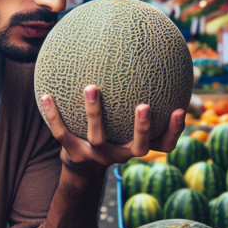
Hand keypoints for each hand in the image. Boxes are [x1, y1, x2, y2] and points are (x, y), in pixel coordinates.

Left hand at [41, 85, 185, 178]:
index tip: (180, 109)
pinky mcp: (74, 154)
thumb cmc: (110, 134)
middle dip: (143, 128)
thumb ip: (136, 99)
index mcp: (136, 146)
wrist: (81, 167)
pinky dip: (54, 115)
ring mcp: (97, 156)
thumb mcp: (125, 124)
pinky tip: (47, 96)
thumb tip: (147, 60)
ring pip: (98, 137)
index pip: (165, 145)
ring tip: (91, 88)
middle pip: (138, 147)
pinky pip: (63, 133)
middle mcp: (121, 154)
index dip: (175, 131)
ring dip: (95, 113)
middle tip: (145, 105)